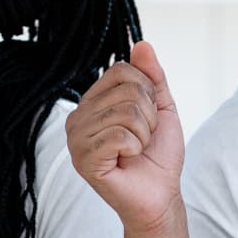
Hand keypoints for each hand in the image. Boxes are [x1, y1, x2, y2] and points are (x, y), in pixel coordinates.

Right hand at [68, 40, 184, 236]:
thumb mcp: (161, 108)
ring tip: (135, 150)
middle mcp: (78, 117)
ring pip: (126, 113)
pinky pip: (119, 136)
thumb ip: (152, 76)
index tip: (146, 117)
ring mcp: (76, 139)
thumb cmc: (157, 155)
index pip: (122, 69)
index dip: (146, 91)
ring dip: (143, 134)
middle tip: (142, 138)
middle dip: (148, 116)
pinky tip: (127, 160)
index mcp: (93, 102)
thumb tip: (142, 43)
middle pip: (127, 90)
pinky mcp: (83, 159)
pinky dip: (135, 148)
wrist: (160, 194)